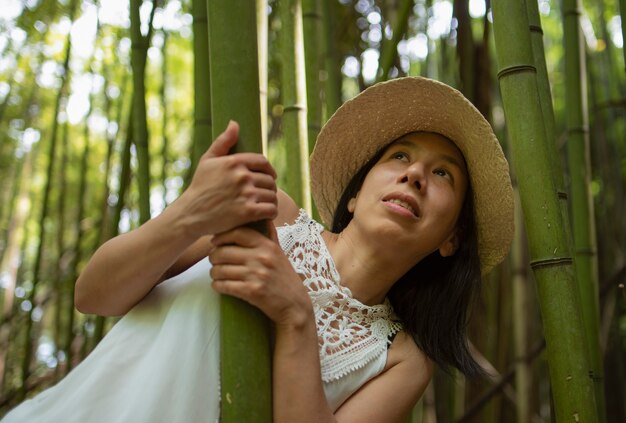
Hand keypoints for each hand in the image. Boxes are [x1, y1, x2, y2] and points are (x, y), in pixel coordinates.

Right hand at [170, 121, 277, 238]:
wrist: (191, 214)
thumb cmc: (200, 187)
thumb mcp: (207, 161)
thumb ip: (223, 142)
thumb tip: (234, 123)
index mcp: (234, 162)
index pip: (262, 162)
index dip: (269, 169)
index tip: (270, 176)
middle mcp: (242, 176)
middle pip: (269, 180)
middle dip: (269, 187)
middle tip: (266, 193)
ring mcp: (246, 194)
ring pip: (272, 195)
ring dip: (272, 200)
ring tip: (267, 204)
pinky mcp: (248, 212)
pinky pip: (271, 209)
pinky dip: (272, 212)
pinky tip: (267, 214)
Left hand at [209, 221, 312, 326]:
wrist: (295, 305)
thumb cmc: (285, 279)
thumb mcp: (280, 253)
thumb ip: (270, 236)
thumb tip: (265, 217)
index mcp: (267, 246)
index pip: (238, 233)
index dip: (221, 236)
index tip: (215, 242)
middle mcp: (261, 258)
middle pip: (224, 251)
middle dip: (214, 257)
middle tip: (214, 261)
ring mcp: (256, 275)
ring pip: (220, 270)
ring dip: (214, 273)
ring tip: (216, 275)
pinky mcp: (252, 291)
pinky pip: (224, 285)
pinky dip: (217, 286)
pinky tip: (219, 286)